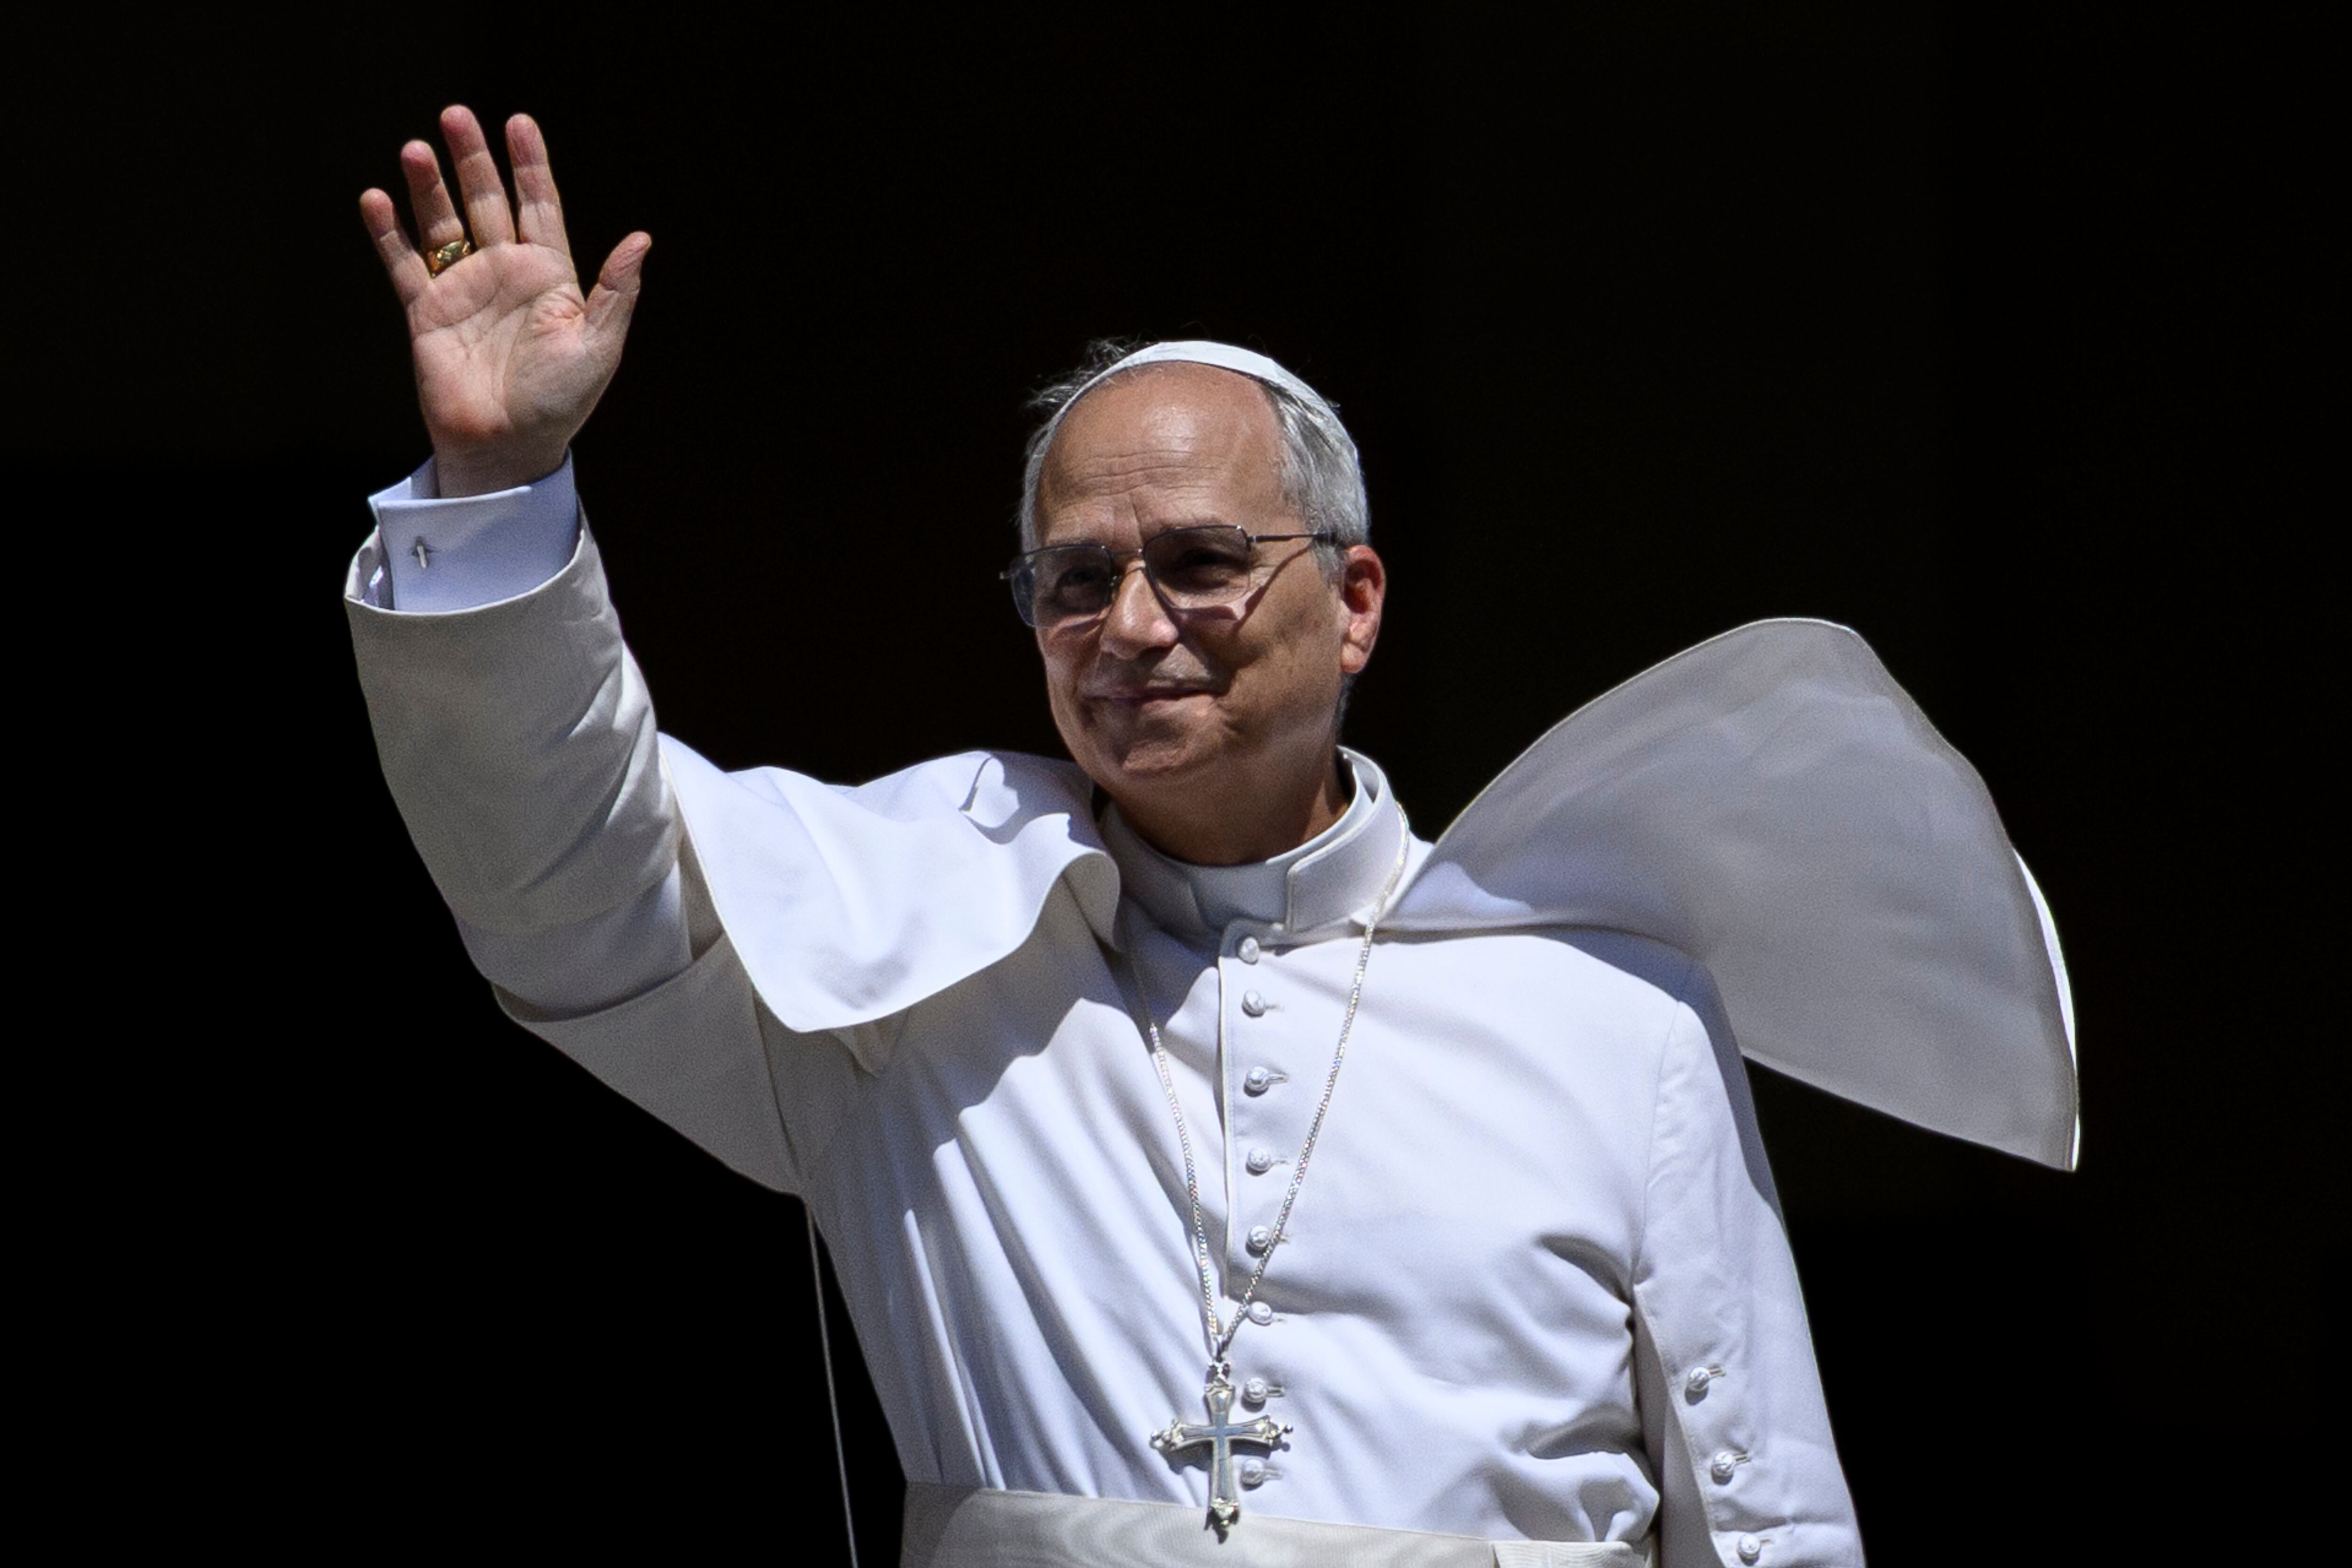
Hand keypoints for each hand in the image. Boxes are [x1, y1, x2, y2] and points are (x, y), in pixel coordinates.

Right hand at [359, 107, 649, 496]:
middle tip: (456, 115)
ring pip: (443, 224)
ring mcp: (464, 290)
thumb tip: (642, 238)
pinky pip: (404, 265)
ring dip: (429, 187)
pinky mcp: (426, 313)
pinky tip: (376, 199)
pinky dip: (389, 233)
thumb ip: (616, 290)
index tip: (519, 123)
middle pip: (487, 202)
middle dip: (473, 160)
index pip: (539, 207)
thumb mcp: (598, 345)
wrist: (508, 447)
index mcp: (550, 277)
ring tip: (417, 149)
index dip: (529, 166)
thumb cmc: (559, 403)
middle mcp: (505, 275)